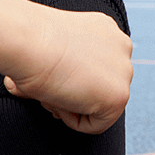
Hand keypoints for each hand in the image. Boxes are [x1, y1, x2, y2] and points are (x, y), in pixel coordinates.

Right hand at [3, 5, 132, 133]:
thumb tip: (38, 88)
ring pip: (100, 106)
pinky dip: (75, 121)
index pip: (96, 68)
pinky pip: (99, 124)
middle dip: (74, 96)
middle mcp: (122, 47)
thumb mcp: (53, 48)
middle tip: (49, 91)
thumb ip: (62, 66)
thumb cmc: (30, 43)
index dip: (71, 82)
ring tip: (52, 93)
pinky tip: (60, 101)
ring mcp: (124, 71)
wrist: (29, 42)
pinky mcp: (120, 95)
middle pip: (101, 87)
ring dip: (73, 107)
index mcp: (106, 30)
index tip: (52, 84)